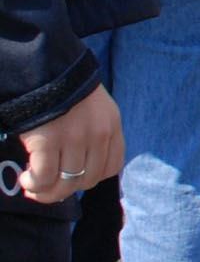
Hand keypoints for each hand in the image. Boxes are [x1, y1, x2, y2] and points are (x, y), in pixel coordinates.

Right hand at [14, 83, 122, 203]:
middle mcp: (98, 135)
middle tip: (46, 187)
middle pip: (88, 180)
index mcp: (112, 126)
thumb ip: (93, 134)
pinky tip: (25, 179)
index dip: (90, 179)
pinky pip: (44, 176)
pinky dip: (34, 183)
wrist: (44, 69)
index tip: (72, 179)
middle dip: (65, 190)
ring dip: (46, 192)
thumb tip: (78, 167)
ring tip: (32, 186)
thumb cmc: (65, 91)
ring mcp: (74, 138)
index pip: (111, 167)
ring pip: (66, 183)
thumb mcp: (94, 109)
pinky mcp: (48, 140)